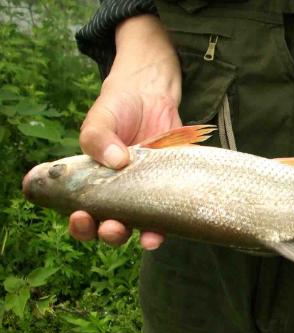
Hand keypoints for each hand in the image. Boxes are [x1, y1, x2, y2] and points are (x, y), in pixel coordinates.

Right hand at [69, 15, 180, 249]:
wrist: (152, 93)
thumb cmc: (118, 108)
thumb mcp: (100, 119)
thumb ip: (97, 138)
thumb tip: (117, 161)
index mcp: (94, 185)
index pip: (83, 215)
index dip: (80, 225)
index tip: (80, 216)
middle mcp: (120, 194)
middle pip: (113, 228)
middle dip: (111, 234)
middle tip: (112, 227)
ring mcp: (148, 192)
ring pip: (144, 226)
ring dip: (145, 237)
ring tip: (147, 239)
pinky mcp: (173, 186)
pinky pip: (173, 210)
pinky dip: (173, 221)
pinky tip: (173, 223)